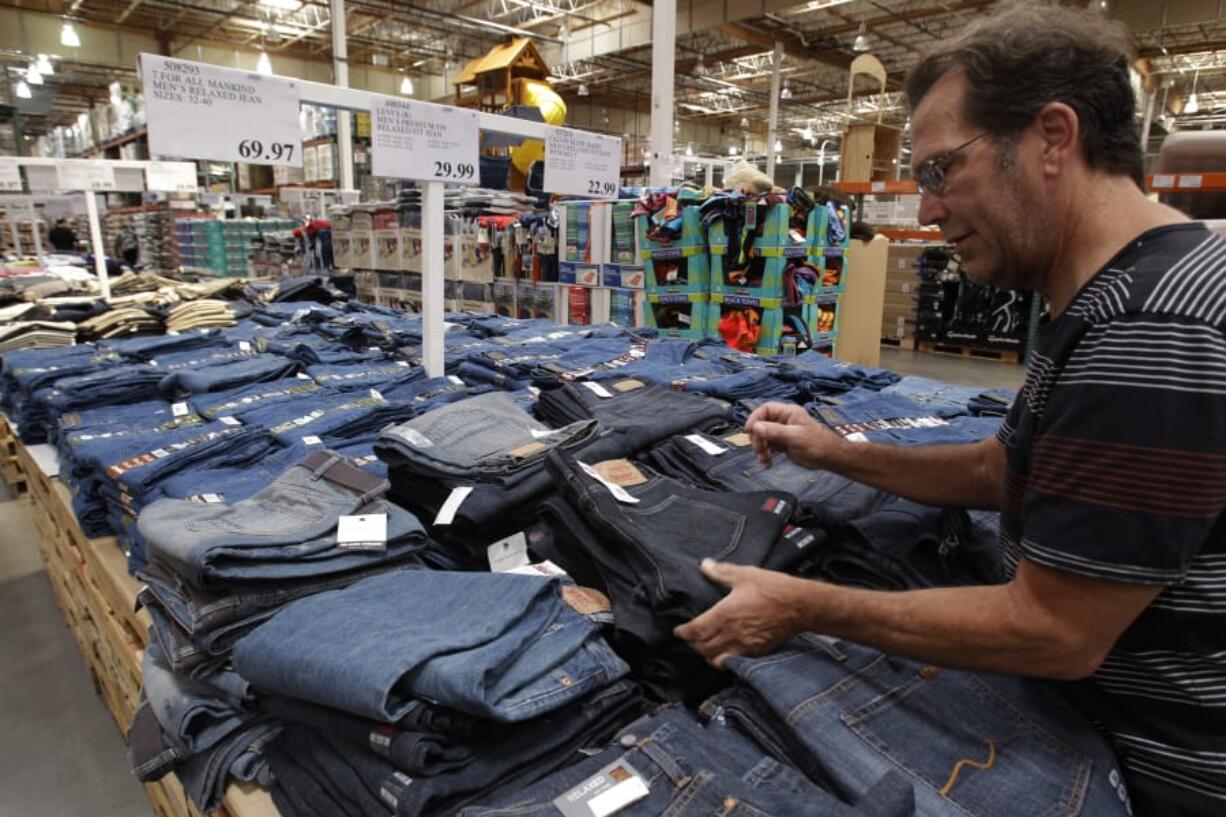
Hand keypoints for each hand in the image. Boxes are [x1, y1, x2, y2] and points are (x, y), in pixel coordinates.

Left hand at [674, 559, 810, 667]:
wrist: (800, 606)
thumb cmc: (772, 588)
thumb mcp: (744, 574)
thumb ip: (721, 572)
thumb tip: (704, 565)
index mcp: (725, 614)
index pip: (695, 631)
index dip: (684, 633)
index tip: (679, 631)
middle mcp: (731, 633)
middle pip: (702, 647)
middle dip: (693, 644)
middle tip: (690, 637)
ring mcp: (744, 646)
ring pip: (715, 659)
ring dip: (706, 654)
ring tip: (704, 646)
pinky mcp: (755, 652)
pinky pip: (733, 663)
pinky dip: (722, 661)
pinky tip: (723, 653)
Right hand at [744, 401, 842, 470]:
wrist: (828, 458)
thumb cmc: (815, 444)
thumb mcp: (794, 436)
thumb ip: (775, 431)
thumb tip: (755, 427)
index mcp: (788, 413)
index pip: (765, 409)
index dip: (755, 418)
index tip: (749, 431)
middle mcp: (783, 420)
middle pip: (761, 424)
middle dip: (758, 438)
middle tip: (759, 450)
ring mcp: (782, 432)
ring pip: (762, 437)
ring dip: (760, 448)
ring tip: (764, 459)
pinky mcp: (782, 444)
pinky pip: (768, 447)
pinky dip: (765, 455)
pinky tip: (767, 463)